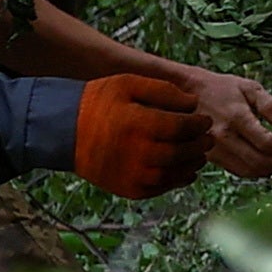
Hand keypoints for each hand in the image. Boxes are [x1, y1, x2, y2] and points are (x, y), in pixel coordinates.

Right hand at [72, 73, 208, 199]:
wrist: (64, 131)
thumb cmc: (98, 103)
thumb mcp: (128, 83)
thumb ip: (163, 90)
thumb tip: (193, 103)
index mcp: (137, 124)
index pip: (181, 127)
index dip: (199, 124)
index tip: (205, 120)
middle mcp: (135, 153)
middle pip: (181, 153)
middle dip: (200, 145)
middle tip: (208, 139)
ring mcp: (131, 174)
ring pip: (174, 174)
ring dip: (192, 165)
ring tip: (199, 155)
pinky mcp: (127, 189)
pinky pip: (160, 188)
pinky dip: (177, 181)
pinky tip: (185, 171)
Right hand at [168, 63, 271, 176]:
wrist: (187, 94)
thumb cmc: (221, 89)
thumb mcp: (249, 87)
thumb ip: (270, 104)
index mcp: (236, 117)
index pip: (266, 143)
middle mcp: (224, 137)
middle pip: (259, 162)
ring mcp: (214, 149)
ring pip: (248, 171)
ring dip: (270, 169)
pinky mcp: (210, 156)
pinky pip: (237, 171)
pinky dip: (255, 171)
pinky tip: (264, 161)